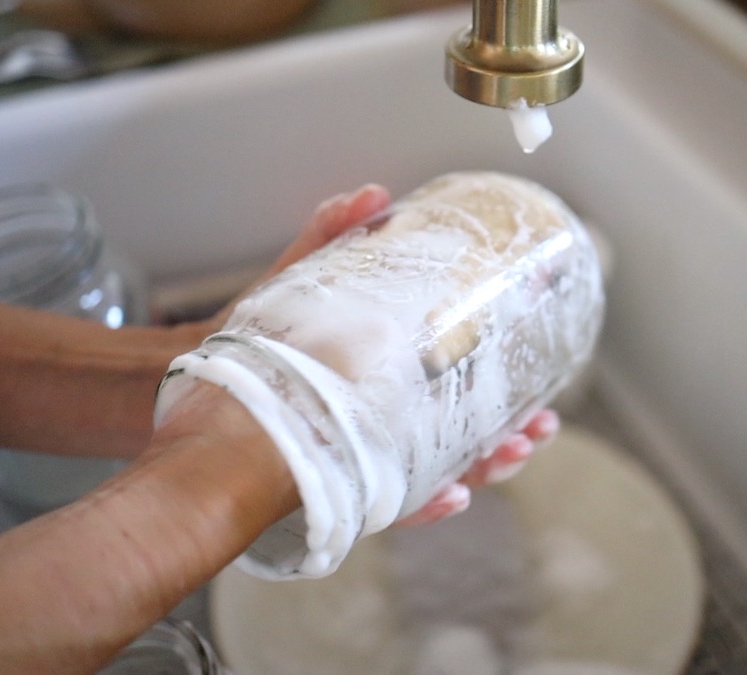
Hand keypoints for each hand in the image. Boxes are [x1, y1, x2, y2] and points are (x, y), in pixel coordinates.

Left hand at [202, 184, 557, 526]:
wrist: (203, 388)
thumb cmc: (259, 343)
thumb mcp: (299, 287)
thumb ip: (330, 239)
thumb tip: (369, 195)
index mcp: (393, 381)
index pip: (463, 386)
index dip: (510, 379)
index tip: (543, 369)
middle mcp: (390, 422)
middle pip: (468, 436)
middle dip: (513, 435)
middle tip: (539, 425)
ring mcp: (372, 455)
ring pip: (444, 473)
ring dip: (486, 468)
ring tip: (510, 452)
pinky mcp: (344, 485)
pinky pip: (396, 506)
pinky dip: (428, 505)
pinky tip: (452, 496)